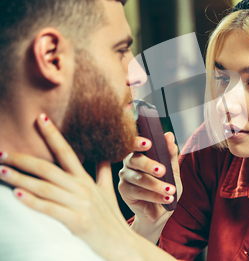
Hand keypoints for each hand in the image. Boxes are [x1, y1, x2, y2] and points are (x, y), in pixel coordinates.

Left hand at [0, 114, 147, 260]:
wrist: (123, 244)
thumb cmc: (112, 220)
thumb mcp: (109, 191)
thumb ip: (103, 172)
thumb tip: (104, 155)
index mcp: (86, 180)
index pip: (67, 152)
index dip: (53, 134)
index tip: (40, 118)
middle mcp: (81, 188)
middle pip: (48, 168)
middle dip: (23, 159)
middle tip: (2, 152)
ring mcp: (79, 203)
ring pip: (44, 187)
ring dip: (20, 178)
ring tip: (2, 170)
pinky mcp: (77, 220)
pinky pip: (49, 208)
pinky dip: (32, 201)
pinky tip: (16, 194)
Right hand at [118, 132, 182, 239]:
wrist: (161, 210)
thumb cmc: (166, 185)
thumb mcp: (173, 169)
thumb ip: (170, 153)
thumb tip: (169, 135)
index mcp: (140, 153)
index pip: (134, 144)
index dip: (138, 142)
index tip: (148, 143)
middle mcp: (129, 163)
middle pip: (135, 160)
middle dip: (149, 165)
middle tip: (163, 170)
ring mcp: (125, 177)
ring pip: (139, 179)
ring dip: (157, 185)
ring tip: (171, 190)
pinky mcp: (124, 192)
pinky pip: (138, 193)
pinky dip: (155, 196)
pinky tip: (167, 198)